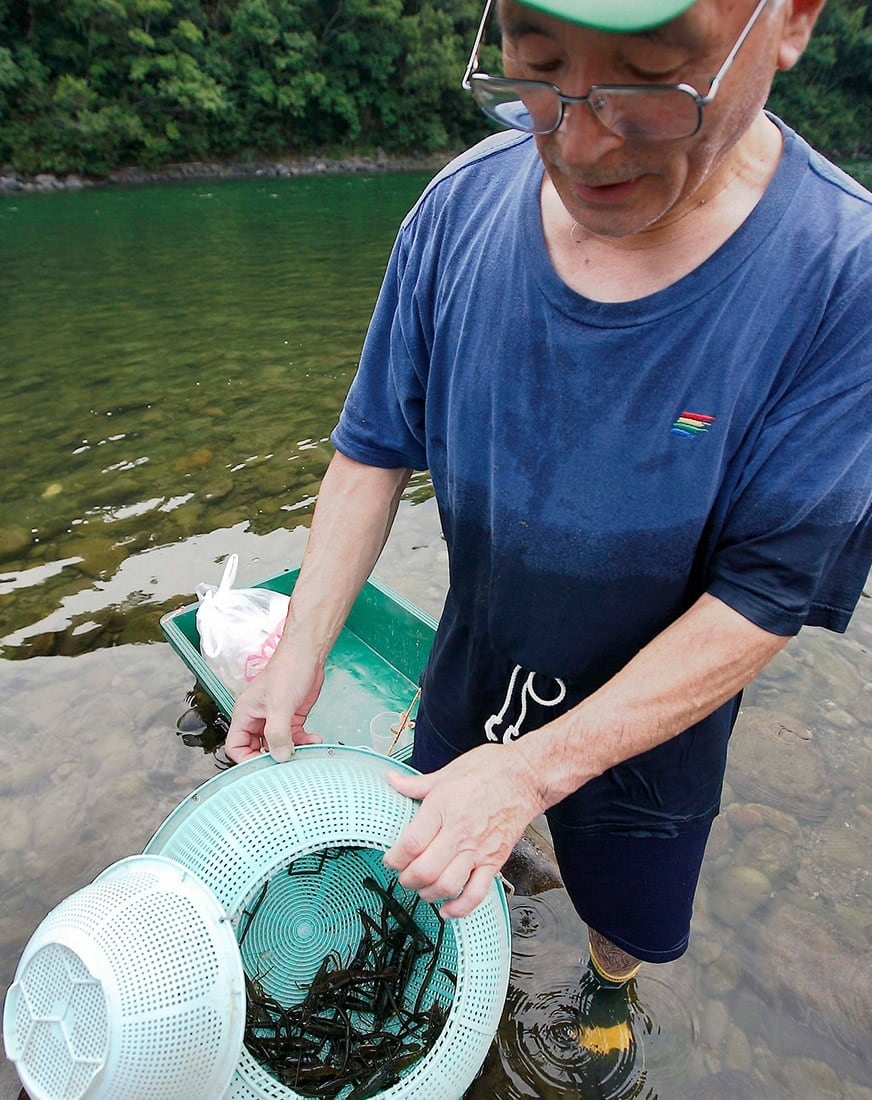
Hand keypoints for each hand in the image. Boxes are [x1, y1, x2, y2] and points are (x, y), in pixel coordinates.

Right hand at [225, 648, 324, 762]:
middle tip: (287, 763)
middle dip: (272, 758)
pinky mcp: (291, 717)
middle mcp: (258, 718)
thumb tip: (279, 756)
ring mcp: (275, 719)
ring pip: (278, 746)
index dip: (247, 759)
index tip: (264, 767)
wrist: (309, 654)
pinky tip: (314, 740)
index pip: (236, 746)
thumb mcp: (280, 704)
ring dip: (292, 751)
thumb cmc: (288, 669)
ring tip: (306, 750)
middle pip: (257, 749)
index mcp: (245, 714)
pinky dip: (303, 742)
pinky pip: (294, 738)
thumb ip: (278, 733)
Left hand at [383, 743, 543, 917]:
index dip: (394, 858)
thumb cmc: (491, 769)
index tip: (390, 859)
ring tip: (422, 888)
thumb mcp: (448, 771)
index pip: (410, 844)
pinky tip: (447, 909)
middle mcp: (460, 832)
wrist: (528, 776)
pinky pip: (476, 894)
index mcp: (444, 806)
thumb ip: (417, 784)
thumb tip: (392, 781)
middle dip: (406, 880)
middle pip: (424, 870)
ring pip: (446, 886)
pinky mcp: (495, 861)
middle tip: (403, 876)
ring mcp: (479, 849)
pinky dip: (459, 908)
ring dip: (428, 894)